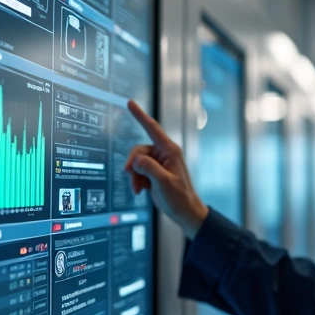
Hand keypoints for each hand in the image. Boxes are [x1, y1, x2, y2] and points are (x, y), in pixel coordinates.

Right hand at [125, 100, 208, 238]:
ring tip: (139, 188)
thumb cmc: (180, 197)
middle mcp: (163, 153)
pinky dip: (136, 180)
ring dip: (134, 176)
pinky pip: (137, 170)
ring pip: (136, 162)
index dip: (140, 115)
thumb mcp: (164, 182)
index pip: (152, 128)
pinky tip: (140, 190)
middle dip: (133, 165)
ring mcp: (158, 163)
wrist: (184, 212)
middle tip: (132, 178)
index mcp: (170, 151)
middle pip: (138, 151)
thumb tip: (136, 159)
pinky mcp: (153, 172)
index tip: (130, 103)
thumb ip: (149, 168)